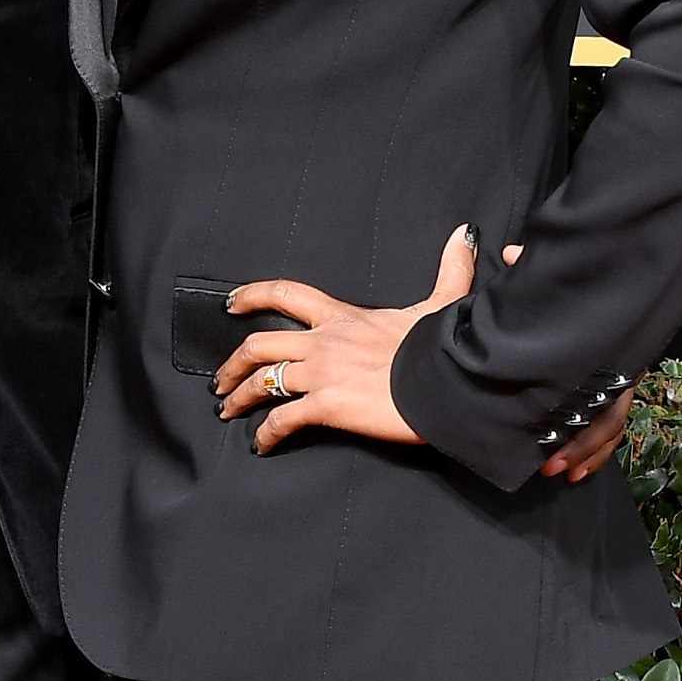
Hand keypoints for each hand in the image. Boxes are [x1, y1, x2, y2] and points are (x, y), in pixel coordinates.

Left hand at [215, 234, 639, 475]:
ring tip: (228, 411)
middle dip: (232, 362)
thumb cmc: (442, 346)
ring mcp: (322, 374)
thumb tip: (461, 236)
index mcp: (344, 316)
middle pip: (259, 343)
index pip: (286, 294)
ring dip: (239, 397)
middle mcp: (324, 342)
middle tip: (220, 379)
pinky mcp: (326, 405)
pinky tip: (261, 444)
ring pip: (262, 381)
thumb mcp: (443, 303)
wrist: (446, 380)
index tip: (231, 302)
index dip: (252, 295)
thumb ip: (449, 270)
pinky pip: (282, 420)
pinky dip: (266, 433)